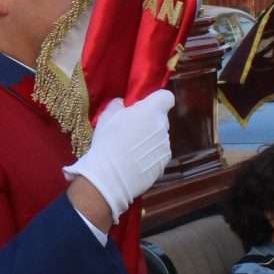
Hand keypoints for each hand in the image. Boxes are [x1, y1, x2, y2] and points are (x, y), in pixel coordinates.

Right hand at [63, 88, 174, 222]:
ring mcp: (165, 147)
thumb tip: (123, 104)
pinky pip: (158, 155)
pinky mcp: (163, 164)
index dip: (157, 100)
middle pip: (161, 119)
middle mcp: (162, 127)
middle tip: (131, 131)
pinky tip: (134, 163)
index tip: (145, 106)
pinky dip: (149, 157)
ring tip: (130, 151)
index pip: (166, 97)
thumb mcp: (107, 116)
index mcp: (151, 111)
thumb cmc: (108, 141)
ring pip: (159, 138)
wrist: (110, 176)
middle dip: (149, 122)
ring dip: (149, 141)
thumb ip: (119, 105)